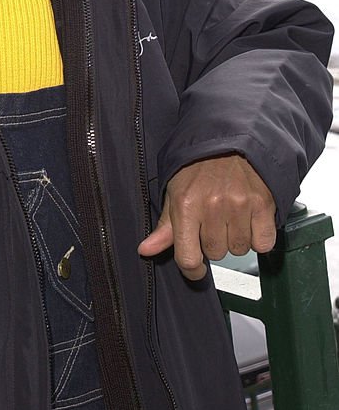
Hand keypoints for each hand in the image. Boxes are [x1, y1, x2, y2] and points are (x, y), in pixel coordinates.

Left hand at [137, 154, 276, 280]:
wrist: (230, 139)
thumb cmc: (198, 166)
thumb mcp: (175, 191)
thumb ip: (165, 227)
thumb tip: (146, 250)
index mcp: (186, 204)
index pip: (188, 258)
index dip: (192, 270)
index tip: (196, 269)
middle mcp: (212, 206)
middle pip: (216, 253)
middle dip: (214, 241)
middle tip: (214, 219)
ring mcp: (239, 205)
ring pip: (239, 249)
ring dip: (236, 238)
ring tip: (231, 214)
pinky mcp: (263, 204)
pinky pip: (263, 243)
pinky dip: (259, 236)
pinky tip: (249, 219)